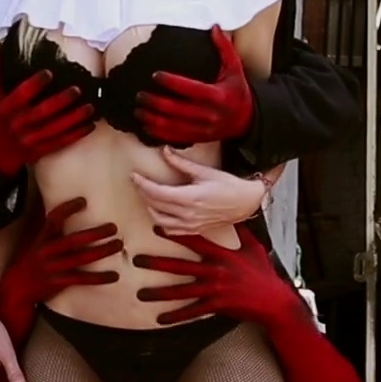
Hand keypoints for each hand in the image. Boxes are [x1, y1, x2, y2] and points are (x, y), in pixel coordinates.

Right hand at [0, 48, 94, 179]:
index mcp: (5, 109)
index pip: (19, 96)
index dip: (34, 84)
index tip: (49, 72)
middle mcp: (18, 125)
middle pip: (40, 113)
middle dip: (60, 102)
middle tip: (77, 89)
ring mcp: (30, 139)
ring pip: (54, 129)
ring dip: (73, 118)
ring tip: (90, 107)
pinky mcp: (41, 150)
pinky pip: (60, 142)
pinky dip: (76, 134)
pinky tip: (90, 125)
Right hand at [0, 197, 121, 346]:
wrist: (15, 288)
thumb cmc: (28, 260)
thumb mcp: (32, 241)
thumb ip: (46, 227)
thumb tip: (52, 204)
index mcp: (41, 239)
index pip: (53, 220)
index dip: (67, 209)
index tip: (83, 201)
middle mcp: (46, 252)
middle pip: (73, 241)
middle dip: (94, 233)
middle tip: (113, 227)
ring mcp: (52, 268)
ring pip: (80, 259)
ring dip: (101, 252)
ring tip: (118, 245)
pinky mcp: (58, 283)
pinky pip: (81, 280)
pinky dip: (99, 278)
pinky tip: (114, 276)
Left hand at [129, 148, 267, 234]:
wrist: (246, 202)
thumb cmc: (228, 185)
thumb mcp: (205, 172)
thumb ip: (182, 163)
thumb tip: (165, 151)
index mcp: (189, 198)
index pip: (157, 192)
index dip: (143, 184)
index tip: (134, 175)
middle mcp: (188, 214)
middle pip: (155, 205)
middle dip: (143, 193)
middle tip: (138, 182)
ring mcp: (190, 224)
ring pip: (160, 220)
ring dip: (150, 208)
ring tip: (147, 196)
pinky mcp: (194, 230)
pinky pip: (171, 230)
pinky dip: (161, 222)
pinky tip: (160, 213)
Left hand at [134, 25, 254, 144]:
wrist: (247, 120)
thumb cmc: (238, 91)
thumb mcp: (235, 68)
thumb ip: (224, 48)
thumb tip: (214, 27)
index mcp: (217, 96)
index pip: (190, 89)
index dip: (171, 82)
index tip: (156, 75)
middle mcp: (209, 114)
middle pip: (176, 109)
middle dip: (155, 102)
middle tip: (140, 94)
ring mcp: (203, 129)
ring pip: (172, 126)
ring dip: (152, 119)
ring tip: (138, 110)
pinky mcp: (198, 138)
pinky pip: (175, 137)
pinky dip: (158, 133)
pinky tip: (145, 126)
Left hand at [135, 226, 367, 381]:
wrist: (273, 300)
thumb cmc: (263, 272)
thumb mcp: (253, 247)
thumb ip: (239, 232)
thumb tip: (230, 217)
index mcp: (222, 253)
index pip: (195, 240)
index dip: (175, 233)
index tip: (156, 227)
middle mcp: (216, 270)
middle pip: (180, 265)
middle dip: (157, 263)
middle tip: (137, 260)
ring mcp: (215, 289)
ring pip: (182, 290)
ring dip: (160, 292)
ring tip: (141, 293)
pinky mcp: (216, 306)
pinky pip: (192, 312)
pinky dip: (176, 316)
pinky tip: (160, 319)